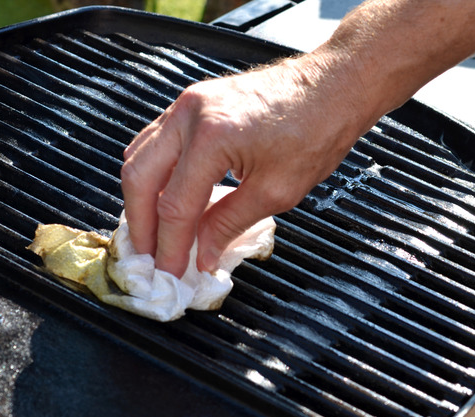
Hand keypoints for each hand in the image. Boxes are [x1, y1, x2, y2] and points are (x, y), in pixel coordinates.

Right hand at [121, 54, 377, 276]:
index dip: (170, 246)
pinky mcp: (193, 102)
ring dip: (142, 198)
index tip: (170, 272)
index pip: (175, 205)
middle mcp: (191, 114)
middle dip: (141, 224)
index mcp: (212, 137)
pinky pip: (156, 141)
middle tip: (148, 258)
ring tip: (152, 233)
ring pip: (140, 156)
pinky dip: (154, 173)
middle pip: (140, 177)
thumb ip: (229, 224)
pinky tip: (162, 197)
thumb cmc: (317, 130)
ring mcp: (188, 103)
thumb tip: (202, 254)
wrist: (334, 86)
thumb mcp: (277, 190)